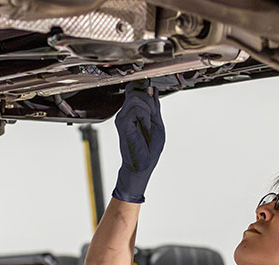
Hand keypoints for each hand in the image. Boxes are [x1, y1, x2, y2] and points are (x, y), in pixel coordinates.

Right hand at [111, 80, 165, 203]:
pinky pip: (135, 109)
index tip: (151, 90)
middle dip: (149, 100)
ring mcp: (122, 116)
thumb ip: (154, 106)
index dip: (143, 86)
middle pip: (136, 90)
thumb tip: (152, 88)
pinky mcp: (122, 123)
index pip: (136, 88)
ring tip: (148, 125)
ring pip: (136, 98)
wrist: (143, 164)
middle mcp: (126, 112)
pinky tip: (144, 127)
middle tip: (152, 117)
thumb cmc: (149, 148)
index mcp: (134, 111)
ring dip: (147, 110)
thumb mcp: (157, 123)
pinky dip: (144, 117)